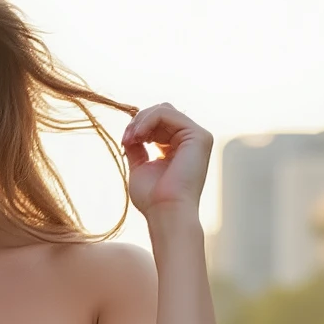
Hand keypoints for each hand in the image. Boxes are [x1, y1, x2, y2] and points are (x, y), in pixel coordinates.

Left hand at [123, 101, 212, 215]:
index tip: (124, 142)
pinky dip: (147, 121)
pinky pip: (166, 114)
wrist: (166, 213)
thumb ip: (137, 148)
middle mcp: (191, 141)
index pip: (159, 123)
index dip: (139, 127)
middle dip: (139, 122)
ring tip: (130, 139)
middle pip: (162, 112)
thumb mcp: (140, 167)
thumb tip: (130, 132)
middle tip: (126, 139)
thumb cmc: (153, 200)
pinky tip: (139, 136)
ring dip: (141, 121)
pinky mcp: (199, 136)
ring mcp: (198, 137)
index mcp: (180, 148)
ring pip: (163, 110)